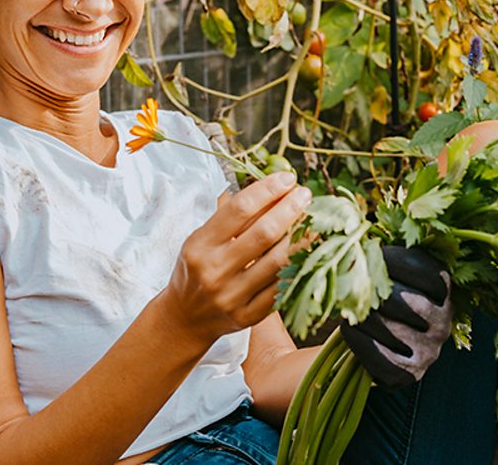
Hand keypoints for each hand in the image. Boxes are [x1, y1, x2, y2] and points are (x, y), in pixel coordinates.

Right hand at [159, 171, 311, 348]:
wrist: (184, 318)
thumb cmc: (197, 268)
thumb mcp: (201, 239)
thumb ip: (230, 217)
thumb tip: (270, 187)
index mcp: (200, 244)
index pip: (239, 209)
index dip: (267, 190)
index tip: (287, 178)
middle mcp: (215, 269)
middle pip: (263, 233)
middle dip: (290, 209)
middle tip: (305, 194)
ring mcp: (231, 296)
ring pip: (278, 262)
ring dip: (301, 237)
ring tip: (313, 220)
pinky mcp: (247, 316)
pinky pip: (280, 290)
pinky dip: (297, 268)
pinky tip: (308, 252)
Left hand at [340, 245, 451, 389]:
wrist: (372, 342)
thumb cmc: (379, 296)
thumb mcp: (388, 270)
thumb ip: (383, 254)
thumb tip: (359, 239)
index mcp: (443, 291)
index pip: (425, 271)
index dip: (393, 259)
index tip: (368, 252)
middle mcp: (443, 322)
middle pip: (406, 302)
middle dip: (372, 291)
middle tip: (350, 283)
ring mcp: (429, 351)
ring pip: (391, 329)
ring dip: (361, 315)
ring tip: (346, 306)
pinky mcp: (410, 374)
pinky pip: (381, 358)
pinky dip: (359, 341)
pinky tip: (348, 329)